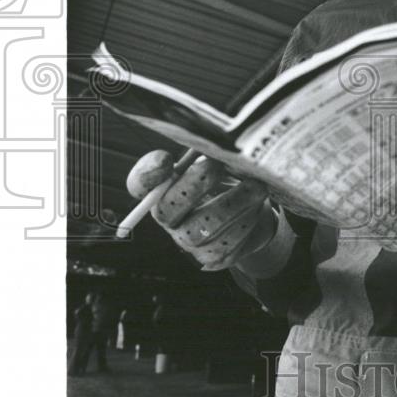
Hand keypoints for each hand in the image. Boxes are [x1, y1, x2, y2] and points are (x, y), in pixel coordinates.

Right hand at [126, 150, 273, 270]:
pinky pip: (227, 245)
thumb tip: (217, 139)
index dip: (147, 174)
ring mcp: (190, 241)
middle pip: (166, 210)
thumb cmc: (228, 177)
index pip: (139, 184)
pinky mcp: (215, 257)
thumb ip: (209, 149)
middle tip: (217, 165)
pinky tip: (257, 208)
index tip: (166, 158)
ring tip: (256, 186)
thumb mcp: (216, 159)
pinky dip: (245, 224)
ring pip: (203, 229)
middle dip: (193, 186)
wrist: (250, 211)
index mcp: (162, 189)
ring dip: (232, 205)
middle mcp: (169, 218)